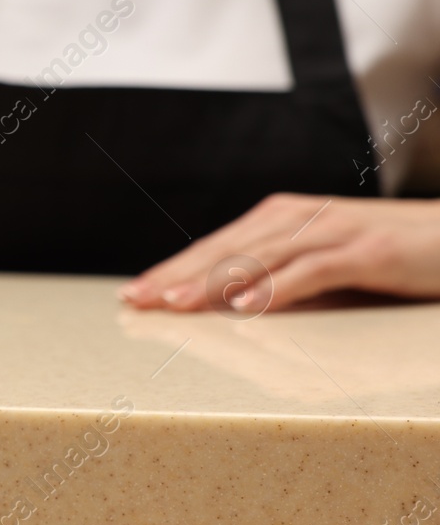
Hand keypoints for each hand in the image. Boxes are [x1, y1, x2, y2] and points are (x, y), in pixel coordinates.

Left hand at [119, 193, 439, 312]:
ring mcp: (332, 232)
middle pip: (226, 249)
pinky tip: (245, 307)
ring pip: (259, 258)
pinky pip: (311, 271)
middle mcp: (299, 217)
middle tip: (136, 300)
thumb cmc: (390, 251)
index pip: (216, 247)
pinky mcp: (366, 252)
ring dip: (213, 282)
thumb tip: (230, 305)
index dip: (173, 269)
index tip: (134, 293)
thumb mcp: (325, 261)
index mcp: (283, 218)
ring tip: (175, 304)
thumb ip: (280, 275)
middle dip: (177, 275)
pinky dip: (276, 288)